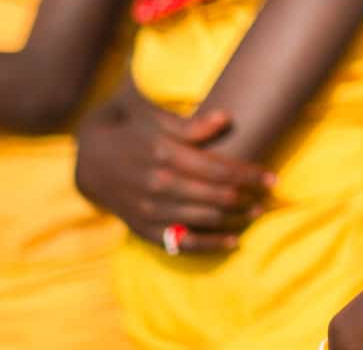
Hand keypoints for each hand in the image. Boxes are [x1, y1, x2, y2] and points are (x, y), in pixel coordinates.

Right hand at [73, 88, 274, 252]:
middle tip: (269, 196)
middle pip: (216, 195)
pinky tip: (233, 241)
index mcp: (164, 153)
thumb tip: (226, 118)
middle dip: (248, 197)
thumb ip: (191, 124)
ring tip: (257, 213)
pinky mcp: (143, 228)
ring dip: (236, 218)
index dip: (250, 174)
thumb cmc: (131, 131)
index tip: (272, 178)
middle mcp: (158, 184)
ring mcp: (150, 209)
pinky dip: (210, 244)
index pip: (220, 169)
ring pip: (204, 219)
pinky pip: (182, 242)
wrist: (90, 160)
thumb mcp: (155, 118)